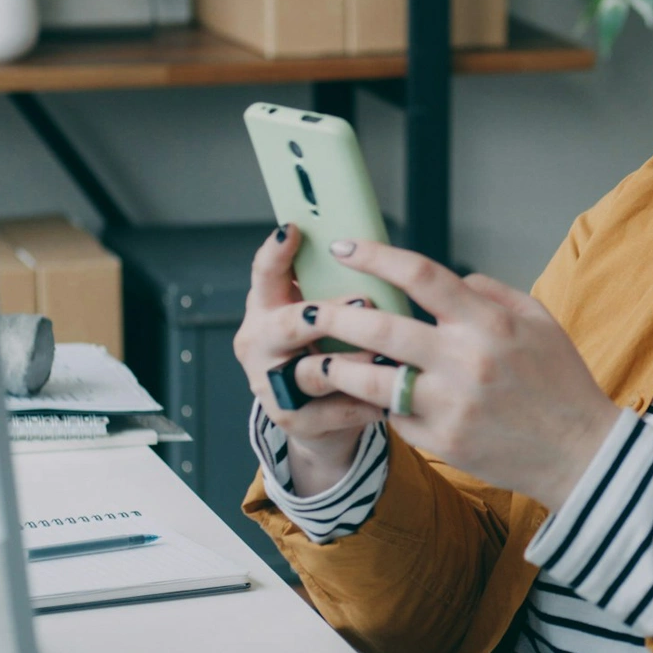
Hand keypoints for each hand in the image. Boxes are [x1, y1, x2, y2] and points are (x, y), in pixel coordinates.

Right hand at [233, 225, 386, 490]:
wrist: (317, 418)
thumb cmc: (326, 352)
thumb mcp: (320, 315)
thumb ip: (332, 287)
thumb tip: (371, 249)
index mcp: (265, 310)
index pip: (264, 276)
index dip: (275, 254)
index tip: (293, 230)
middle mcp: (260, 345)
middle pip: (285, 325)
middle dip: (326, 314)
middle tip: (364, 302)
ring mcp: (273, 386)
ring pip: (311, 372)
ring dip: (353, 362)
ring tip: (385, 355)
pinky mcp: (295, 421)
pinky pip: (337, 411)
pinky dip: (368, 402)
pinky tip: (393, 395)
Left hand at [290, 238, 622, 512]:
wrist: (580, 452)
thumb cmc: (561, 382)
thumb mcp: (539, 322)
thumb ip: (492, 293)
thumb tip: (454, 279)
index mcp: (489, 323)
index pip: (422, 275)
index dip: (376, 256)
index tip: (344, 247)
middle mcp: (466, 361)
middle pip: (381, 329)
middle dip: (335, 315)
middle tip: (307, 308)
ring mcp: (451, 405)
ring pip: (373, 381)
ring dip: (337, 368)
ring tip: (315, 360)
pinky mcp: (443, 442)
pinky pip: (397, 417)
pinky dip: (383, 406)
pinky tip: (371, 400)